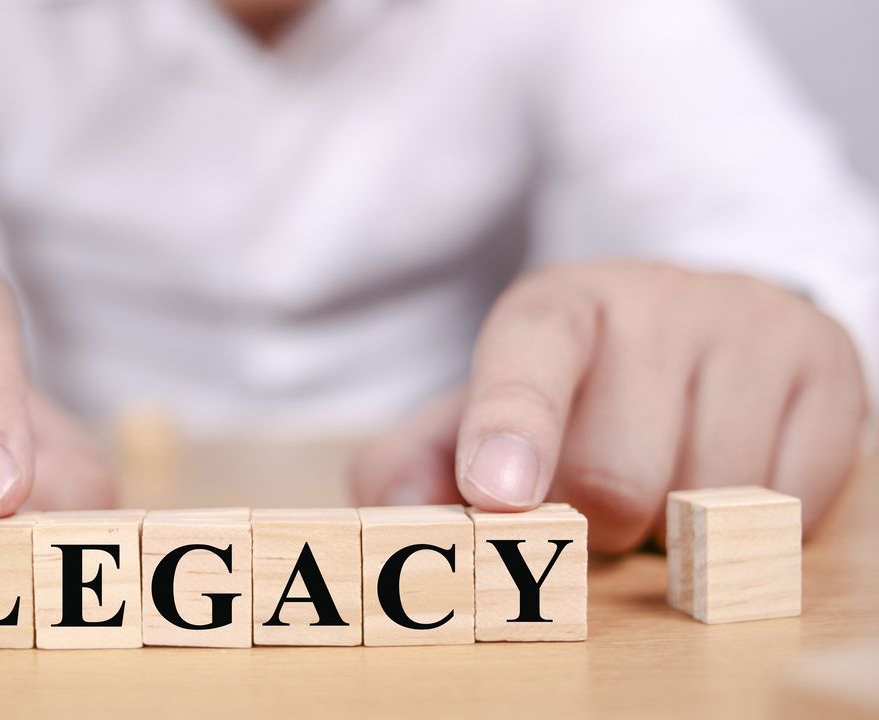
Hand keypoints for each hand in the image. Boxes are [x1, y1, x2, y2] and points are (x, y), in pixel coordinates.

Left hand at [352, 261, 866, 552]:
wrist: (699, 336)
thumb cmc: (571, 397)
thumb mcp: (474, 417)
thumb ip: (414, 468)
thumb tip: (396, 522)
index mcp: (552, 308)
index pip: (528, 358)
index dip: (511, 429)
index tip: (497, 495)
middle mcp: (653, 299)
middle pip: (617, 475)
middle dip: (594, 524)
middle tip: (592, 502)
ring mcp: (749, 325)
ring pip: (708, 498)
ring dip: (672, 529)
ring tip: (660, 482)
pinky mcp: (826, 367)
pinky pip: (788, 503)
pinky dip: (742, 526)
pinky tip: (720, 480)